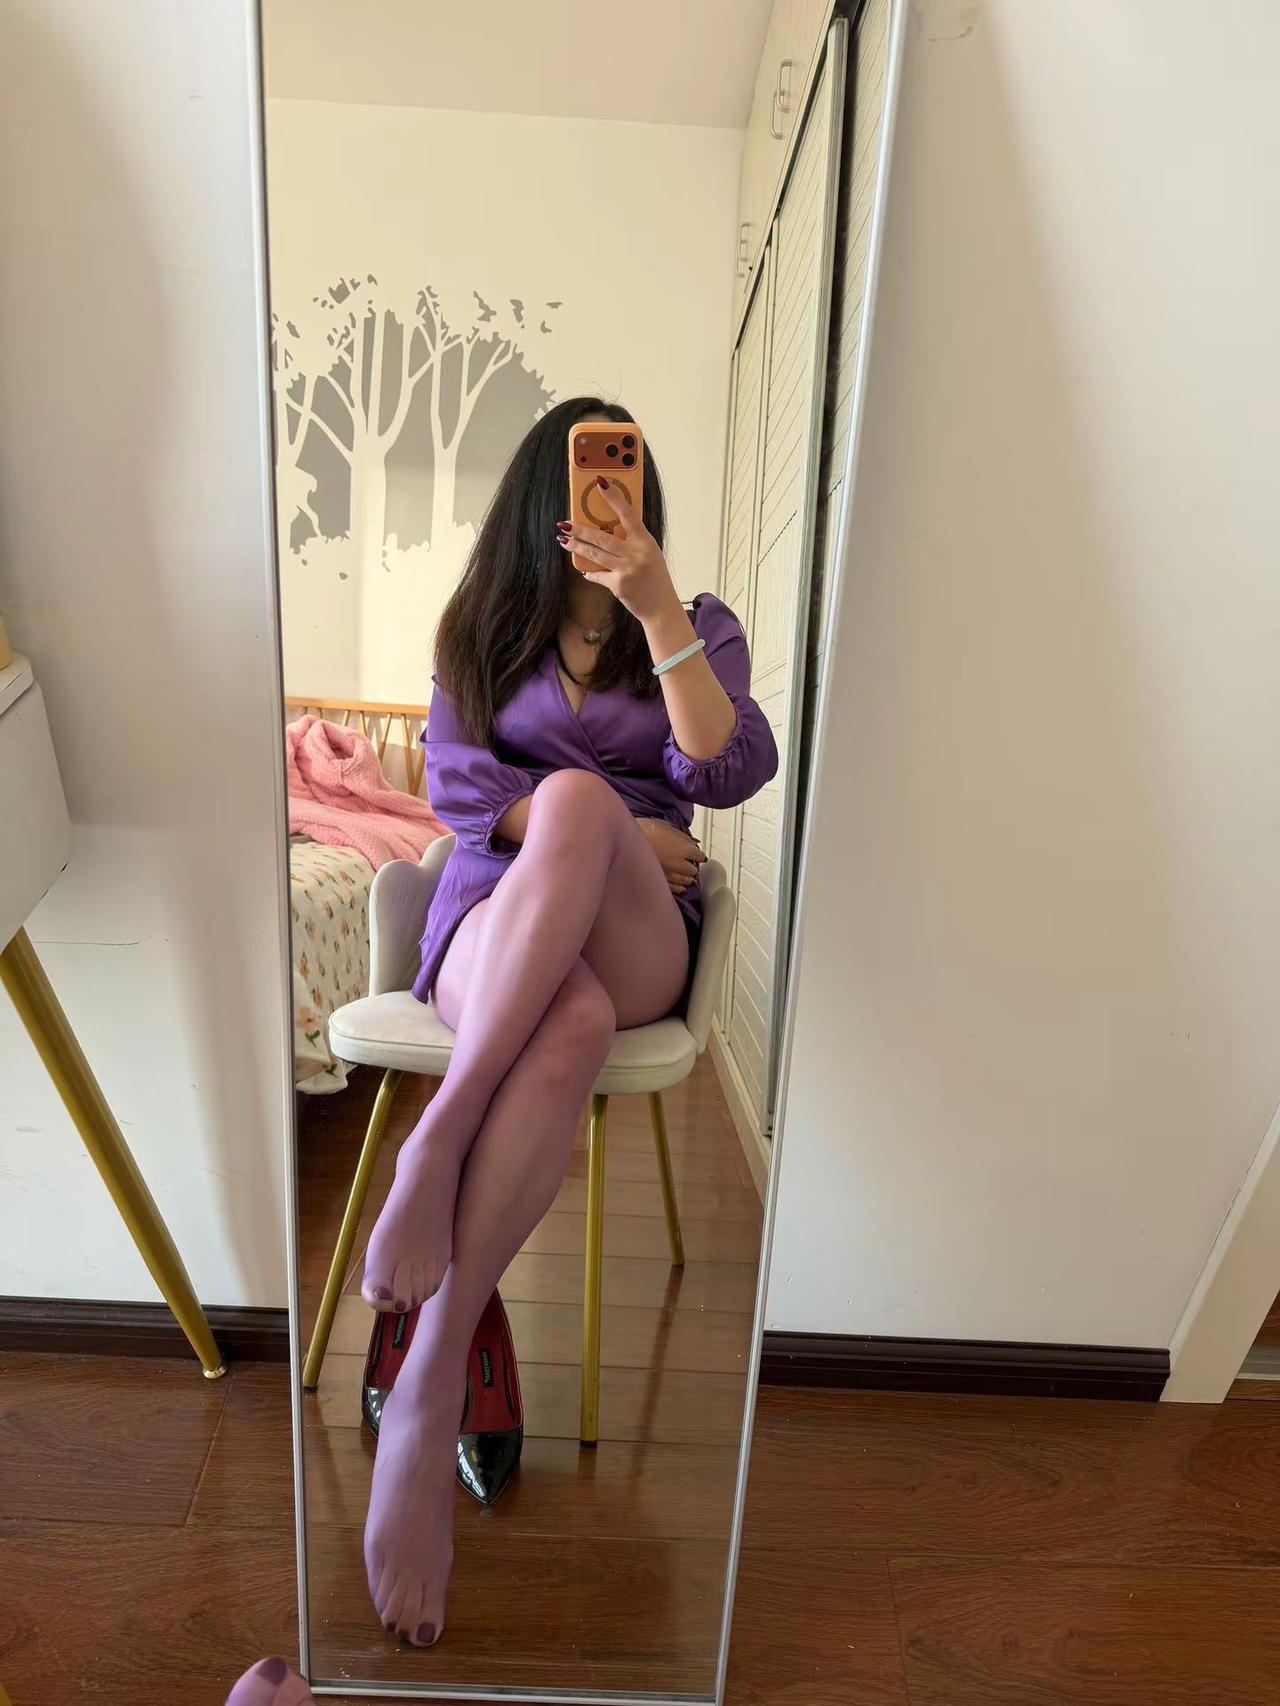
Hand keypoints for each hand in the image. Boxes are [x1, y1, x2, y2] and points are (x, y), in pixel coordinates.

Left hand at [557, 479, 681, 623]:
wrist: (661, 608)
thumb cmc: (655, 579)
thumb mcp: (651, 554)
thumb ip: (634, 541)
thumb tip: (608, 529)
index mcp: (646, 541)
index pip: (628, 514)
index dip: (613, 497)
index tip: (600, 483)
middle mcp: (636, 553)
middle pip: (602, 536)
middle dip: (579, 529)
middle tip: (564, 523)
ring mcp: (627, 569)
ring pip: (595, 554)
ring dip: (576, 546)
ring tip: (563, 540)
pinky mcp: (618, 585)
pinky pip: (597, 575)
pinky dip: (589, 573)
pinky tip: (583, 570)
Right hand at [635, 817, 706, 895]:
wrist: (626, 840)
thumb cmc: (643, 830)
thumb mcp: (666, 826)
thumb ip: (682, 837)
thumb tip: (692, 842)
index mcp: (685, 849)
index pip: (699, 856)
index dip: (698, 854)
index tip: (696, 854)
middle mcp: (680, 865)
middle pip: (693, 870)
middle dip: (692, 866)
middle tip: (689, 863)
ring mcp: (669, 876)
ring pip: (685, 881)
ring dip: (686, 877)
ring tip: (685, 875)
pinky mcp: (659, 882)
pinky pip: (674, 889)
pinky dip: (678, 887)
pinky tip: (679, 886)